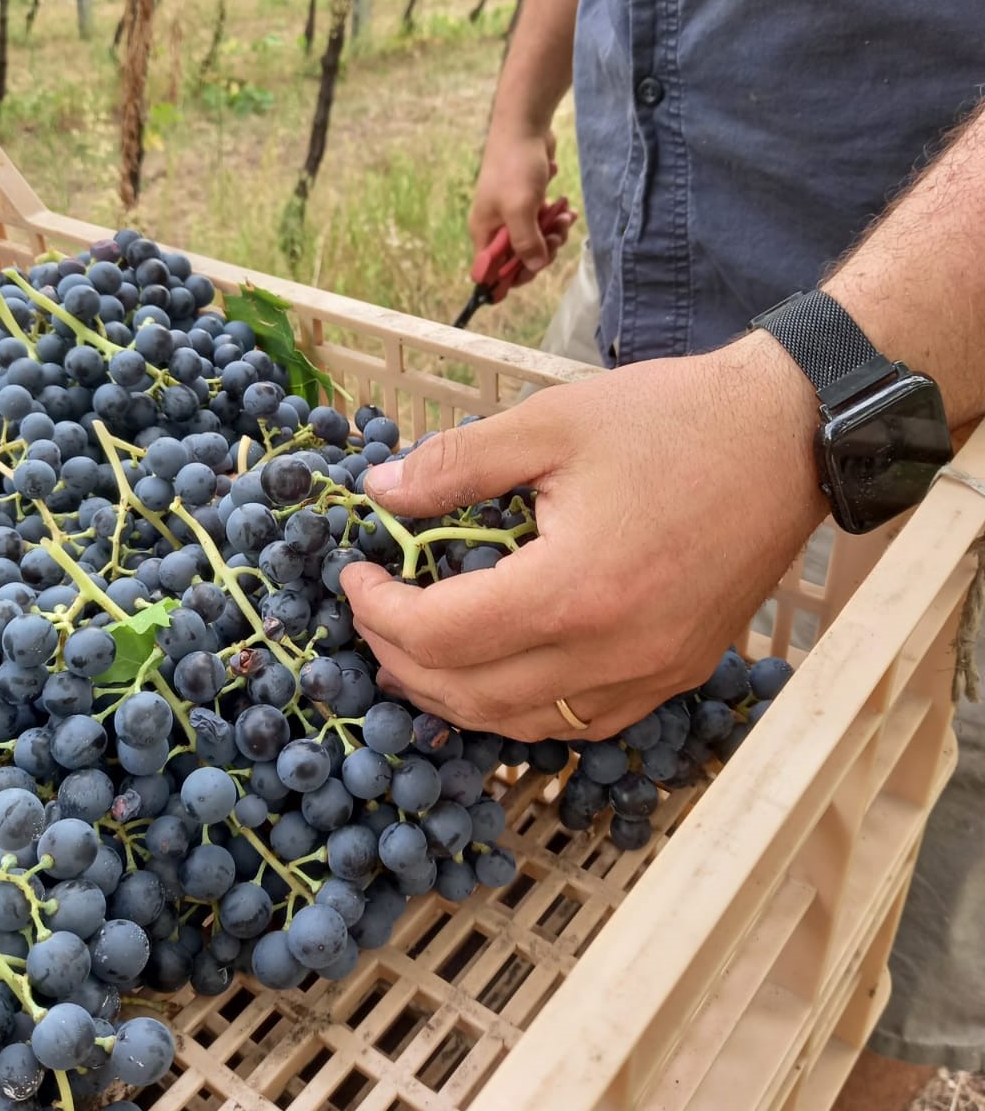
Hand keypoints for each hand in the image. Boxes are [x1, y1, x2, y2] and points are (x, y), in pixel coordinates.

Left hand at [341, 333, 827, 740]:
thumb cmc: (671, 419)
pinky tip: (495, 671)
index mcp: (575, 591)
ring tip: (415, 650)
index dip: (378, 611)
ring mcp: (651, 675)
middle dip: (402, 661)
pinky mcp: (677, 675)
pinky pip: (578, 723)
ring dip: (454, 696)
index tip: (354, 574)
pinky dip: (519, 708)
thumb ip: (456, 464)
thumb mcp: (551, 421)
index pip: (442, 637)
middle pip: (472, 695)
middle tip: (371, 614)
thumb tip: (380, 492)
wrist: (789, 436)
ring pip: (521, 724)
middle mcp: (614, 654)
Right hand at [469, 124, 568, 280]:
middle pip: (518, 258)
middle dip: (541, 252)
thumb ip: (526, 242)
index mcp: (485, 233)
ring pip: (534, 240)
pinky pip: (542, 222)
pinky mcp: (527, 201)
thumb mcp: (520, 209)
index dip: (513, 277)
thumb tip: (534, 267)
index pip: (492, 271)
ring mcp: (512, 213)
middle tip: (556, 237)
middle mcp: (496, 226)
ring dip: (552, 235)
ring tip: (565, 220)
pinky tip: (567, 211)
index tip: (535, 267)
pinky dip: (556, 220)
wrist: (525, 126)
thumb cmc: (516, 167)